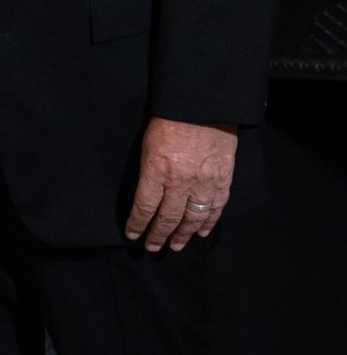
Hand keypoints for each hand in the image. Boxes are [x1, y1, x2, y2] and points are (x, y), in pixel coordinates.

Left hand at [126, 117, 235, 251]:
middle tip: (152, 247)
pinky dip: (208, 223)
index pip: (144, 206)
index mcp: (157, 171)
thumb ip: (149, 172)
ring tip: (175, 246)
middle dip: (158, 235)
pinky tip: (200, 232)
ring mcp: (204, 183)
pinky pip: (215, 208)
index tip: (132, 235)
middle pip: (167, 217)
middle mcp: (180, 182)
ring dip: (182, 235)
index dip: (138, 224)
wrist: (203, 106)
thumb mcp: (147, 144)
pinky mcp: (223, 180)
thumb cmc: (169, 121)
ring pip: (192, 218)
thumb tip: (147, 196)